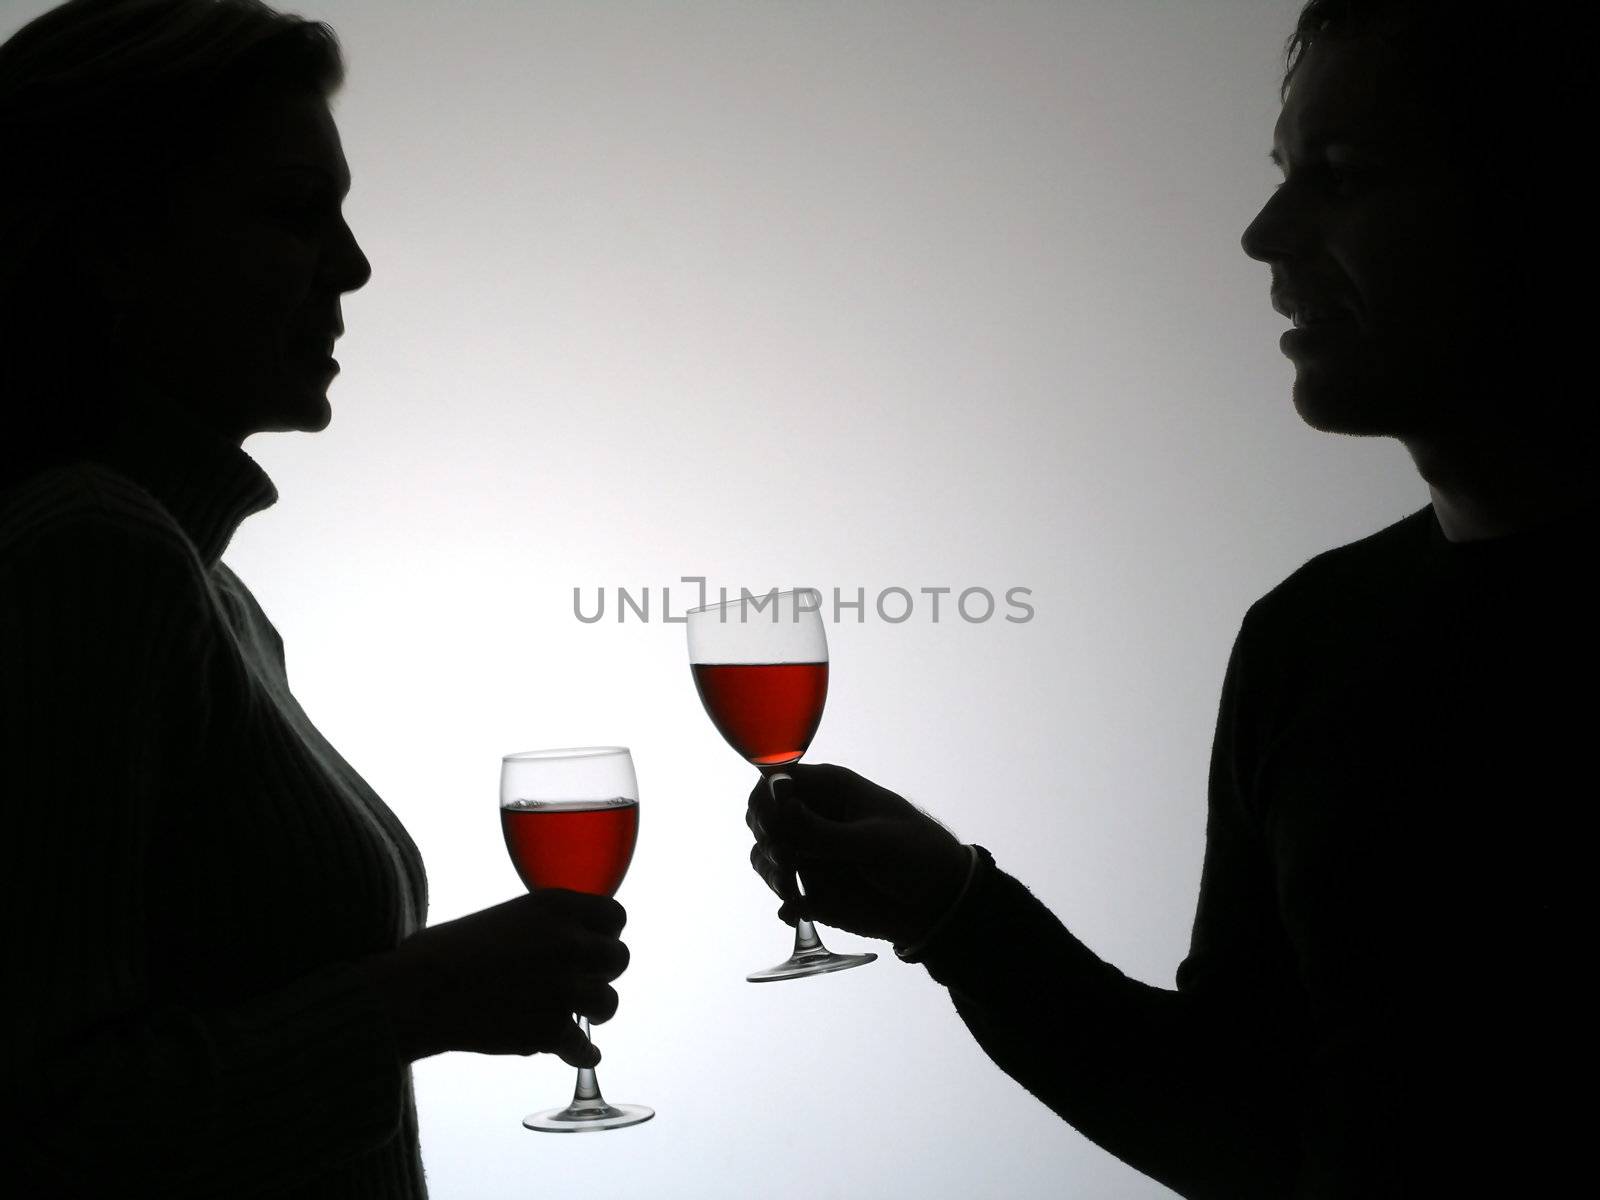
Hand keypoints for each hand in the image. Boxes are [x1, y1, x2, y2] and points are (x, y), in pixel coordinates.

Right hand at [358, 890, 628, 1065]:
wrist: (416, 993)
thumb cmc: (446, 950)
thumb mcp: (506, 916)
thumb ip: (547, 925)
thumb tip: (572, 938)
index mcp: (556, 906)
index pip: (615, 917)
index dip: (605, 933)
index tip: (592, 945)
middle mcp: (569, 943)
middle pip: (619, 959)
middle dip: (601, 971)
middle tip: (581, 981)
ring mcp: (564, 988)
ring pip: (608, 1003)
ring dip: (593, 1010)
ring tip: (578, 1014)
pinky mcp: (550, 1031)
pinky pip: (585, 1047)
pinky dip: (583, 1053)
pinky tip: (584, 1053)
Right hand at [747, 763, 968, 946]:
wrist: (937, 903)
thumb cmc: (918, 855)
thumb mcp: (877, 842)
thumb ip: (827, 832)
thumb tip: (783, 807)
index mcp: (829, 789)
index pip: (778, 779)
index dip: (767, 798)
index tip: (773, 824)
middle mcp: (812, 816)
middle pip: (761, 815)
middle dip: (765, 836)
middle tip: (787, 860)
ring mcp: (809, 852)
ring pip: (765, 854)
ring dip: (771, 871)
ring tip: (792, 891)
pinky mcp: (811, 886)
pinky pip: (780, 890)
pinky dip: (784, 901)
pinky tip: (797, 911)